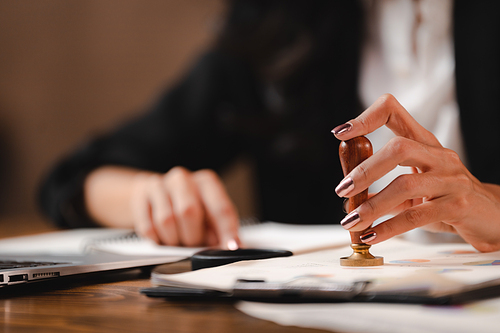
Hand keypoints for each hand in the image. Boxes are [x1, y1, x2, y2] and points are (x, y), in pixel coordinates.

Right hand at [84, 166, 239, 248]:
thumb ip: (218, 229)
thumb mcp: (208, 216)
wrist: (151, 196)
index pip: (220, 207)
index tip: (230, 247)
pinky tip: (162, 236)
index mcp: (206, 182)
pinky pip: (148, 228)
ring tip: (178, 240)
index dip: (226, 230)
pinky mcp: (139, 197)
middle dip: (193, 236)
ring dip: (174, 239)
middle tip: (194, 244)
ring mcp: (159, 185)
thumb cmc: (187, 207)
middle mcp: (182, 179)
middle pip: (189, 212)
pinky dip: (157, 239)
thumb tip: (227, 246)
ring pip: (166, 221)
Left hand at [331, 94, 499, 251]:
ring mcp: (451, 179)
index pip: (393, 111)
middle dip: (366, 170)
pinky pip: (416, 216)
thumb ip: (385, 188)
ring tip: (351, 220)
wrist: (491, 217)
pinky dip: (388, 228)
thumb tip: (351, 198)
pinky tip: (371, 236)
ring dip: (372, 206)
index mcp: (424, 143)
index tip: (341, 133)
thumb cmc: (447, 197)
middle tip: (343, 189)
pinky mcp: (458, 205)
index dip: (365, 118)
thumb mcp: (415, 186)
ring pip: (405, 185)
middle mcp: (438, 155)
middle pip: (398, 148)